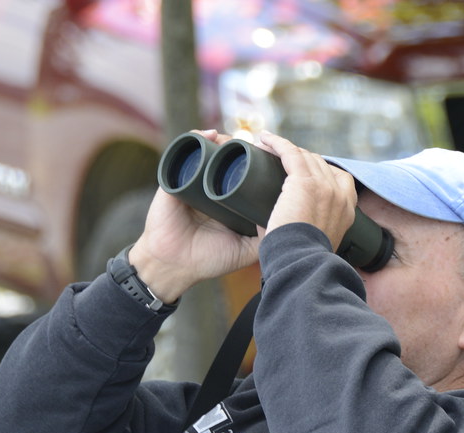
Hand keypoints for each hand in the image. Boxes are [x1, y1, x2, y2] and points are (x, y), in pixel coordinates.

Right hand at [131, 130, 260, 301]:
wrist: (175, 266)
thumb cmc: (209, 260)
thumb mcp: (246, 250)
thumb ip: (267, 237)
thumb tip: (289, 216)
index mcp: (228, 200)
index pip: (245, 174)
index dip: (258, 162)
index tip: (273, 158)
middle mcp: (211, 188)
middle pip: (229, 159)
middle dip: (243, 148)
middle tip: (258, 147)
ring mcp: (192, 182)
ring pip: (210, 152)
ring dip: (224, 141)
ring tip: (235, 141)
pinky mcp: (174, 179)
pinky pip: (184, 152)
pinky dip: (197, 138)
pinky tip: (210, 134)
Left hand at [258, 131, 356, 250]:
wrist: (302, 265)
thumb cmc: (302, 262)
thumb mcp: (315, 245)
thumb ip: (307, 233)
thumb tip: (277, 228)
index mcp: (347, 210)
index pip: (338, 179)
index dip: (319, 172)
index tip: (302, 174)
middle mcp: (340, 194)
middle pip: (320, 164)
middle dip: (301, 159)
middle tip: (279, 161)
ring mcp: (325, 186)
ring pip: (305, 156)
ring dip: (287, 150)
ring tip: (268, 147)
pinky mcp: (305, 181)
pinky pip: (291, 153)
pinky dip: (277, 144)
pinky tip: (264, 139)